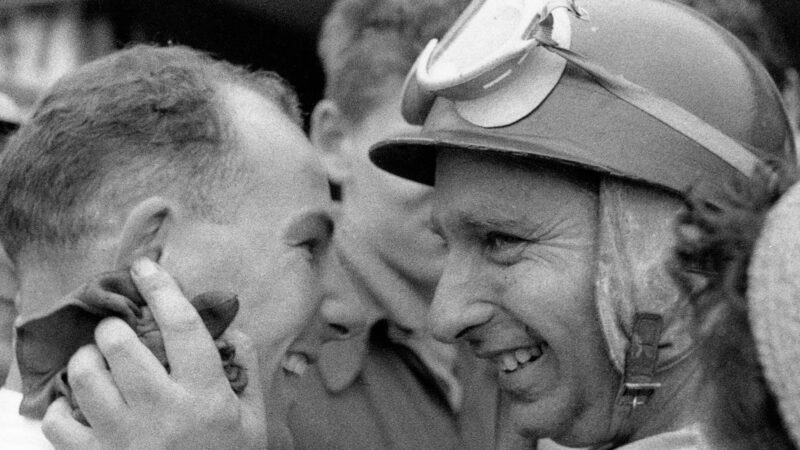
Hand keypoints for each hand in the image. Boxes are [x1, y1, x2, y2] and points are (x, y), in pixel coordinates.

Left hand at [41, 258, 267, 448]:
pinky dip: (64, 407)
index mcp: (203, 395)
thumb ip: (247, 370)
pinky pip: (59, 420)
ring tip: (97, 364)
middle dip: (116, 329)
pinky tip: (81, 406)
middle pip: (120, 343)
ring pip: (85, 374)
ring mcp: (121, 436)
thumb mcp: (252, 421)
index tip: (146, 266)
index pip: (181, 325)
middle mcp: (160, 409)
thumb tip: (231, 328)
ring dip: (88, 360)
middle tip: (120, 336)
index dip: (162, 288)